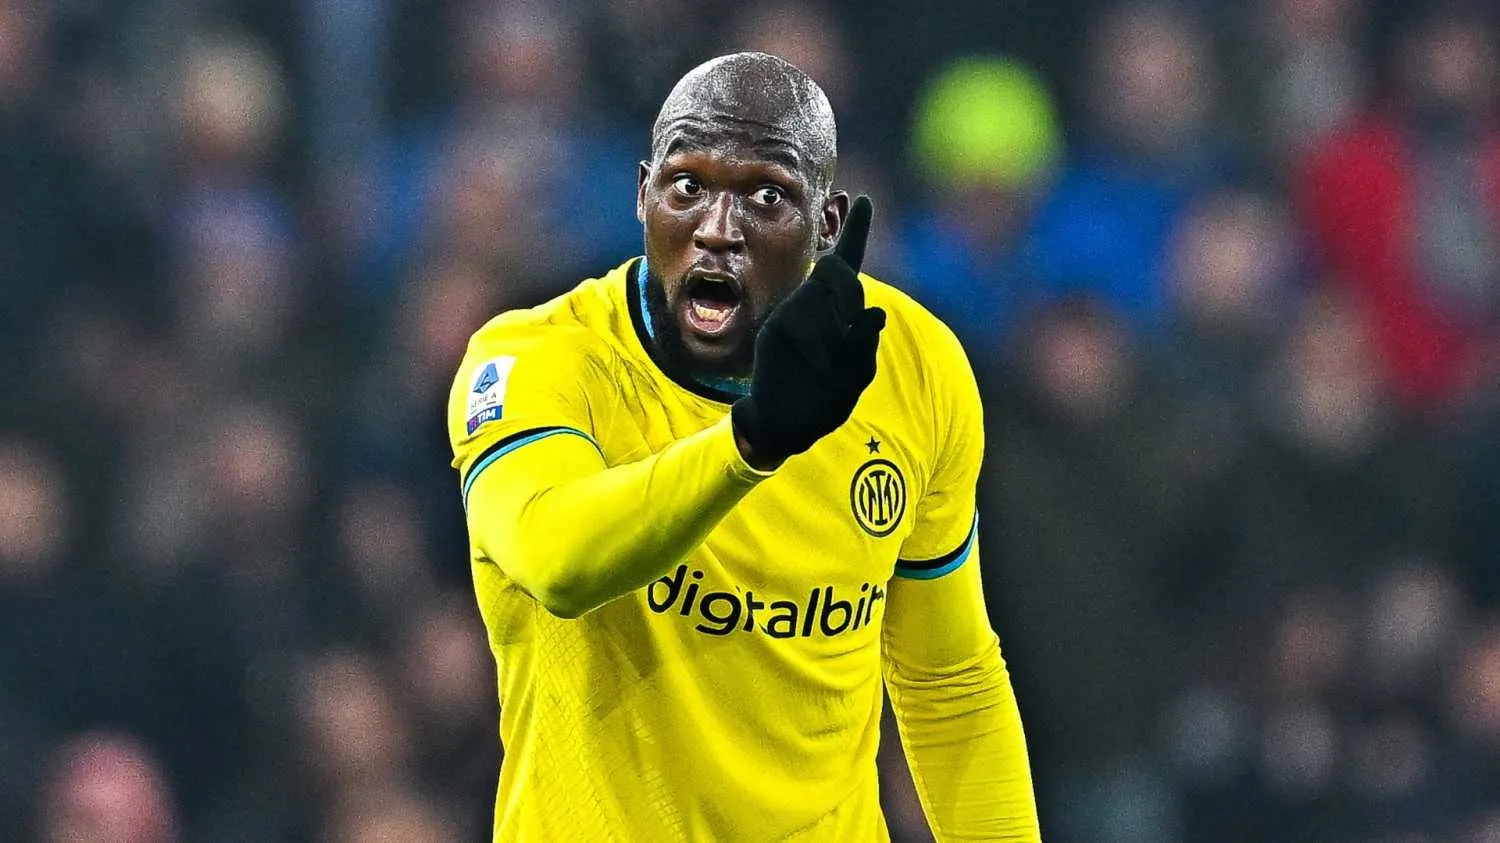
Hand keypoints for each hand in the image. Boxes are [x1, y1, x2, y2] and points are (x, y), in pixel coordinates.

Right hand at [732, 195, 886, 469]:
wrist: (783, 424)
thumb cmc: (822, 399)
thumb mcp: (856, 376)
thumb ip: (865, 345)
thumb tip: (876, 313)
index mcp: (835, 310)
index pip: (847, 263)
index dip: (856, 231)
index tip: (866, 201)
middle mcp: (812, 305)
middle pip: (838, 272)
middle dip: (850, 294)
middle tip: (851, 324)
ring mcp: (791, 315)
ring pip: (822, 300)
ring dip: (837, 333)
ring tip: (830, 367)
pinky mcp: (775, 329)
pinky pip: (804, 324)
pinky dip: (821, 347)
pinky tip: (819, 367)